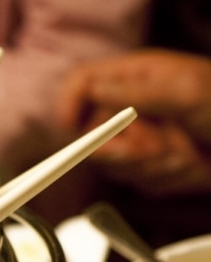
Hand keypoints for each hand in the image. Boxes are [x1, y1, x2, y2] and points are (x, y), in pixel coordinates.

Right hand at [59, 49, 210, 194]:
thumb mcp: (184, 91)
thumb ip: (135, 92)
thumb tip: (94, 89)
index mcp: (134, 78)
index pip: (81, 84)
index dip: (68, 104)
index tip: (69, 128)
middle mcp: (132, 108)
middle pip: (93, 136)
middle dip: (126, 150)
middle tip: (154, 149)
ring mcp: (141, 139)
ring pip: (118, 167)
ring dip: (156, 166)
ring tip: (188, 152)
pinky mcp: (153, 167)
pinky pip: (142, 183)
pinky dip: (169, 180)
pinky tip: (193, 165)